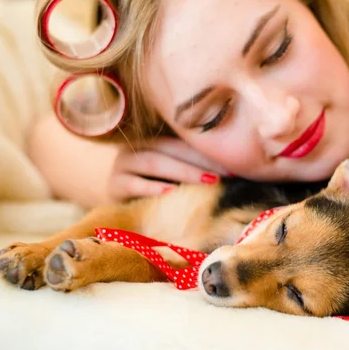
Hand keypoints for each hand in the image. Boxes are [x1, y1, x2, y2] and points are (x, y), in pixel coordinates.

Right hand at [108, 137, 227, 201]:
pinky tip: (170, 193)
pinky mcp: (113, 186)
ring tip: (208, 182)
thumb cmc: (153, 192)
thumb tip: (234, 172)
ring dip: (184, 172)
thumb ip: (192, 169)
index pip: (183, 140)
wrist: (117, 209)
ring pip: (154, 162)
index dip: (208, 151)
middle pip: (171, 147)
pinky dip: (152, 188)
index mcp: (154, 140)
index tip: (234, 164)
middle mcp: (137, 147)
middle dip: (201, 161)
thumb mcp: (172, 178)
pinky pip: (132, 184)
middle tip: (226, 174)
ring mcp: (122, 165)